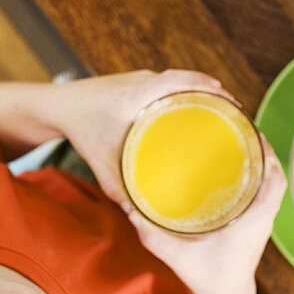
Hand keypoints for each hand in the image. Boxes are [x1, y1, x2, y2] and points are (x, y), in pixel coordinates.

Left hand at [52, 69, 232, 203]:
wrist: (57, 106)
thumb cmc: (80, 131)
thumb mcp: (102, 166)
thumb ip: (119, 190)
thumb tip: (141, 214)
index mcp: (136, 95)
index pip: (177, 80)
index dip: (203, 85)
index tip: (227, 97)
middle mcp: (141, 82)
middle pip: (185, 79)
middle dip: (213, 91)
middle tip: (236, 111)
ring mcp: (140, 79)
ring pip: (178, 81)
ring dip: (200, 91)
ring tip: (223, 112)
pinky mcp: (138, 83)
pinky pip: (168, 84)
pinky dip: (185, 93)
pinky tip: (196, 110)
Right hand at [123, 140, 286, 293]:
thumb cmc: (206, 277)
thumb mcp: (176, 254)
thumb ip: (151, 233)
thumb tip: (129, 206)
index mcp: (254, 220)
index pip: (275, 181)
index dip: (269, 156)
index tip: (253, 134)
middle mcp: (264, 217)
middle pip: (276, 175)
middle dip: (264, 150)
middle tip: (242, 129)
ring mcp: (264, 220)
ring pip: (273, 183)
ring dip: (263, 162)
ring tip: (241, 140)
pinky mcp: (258, 223)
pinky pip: (266, 192)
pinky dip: (259, 175)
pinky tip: (239, 165)